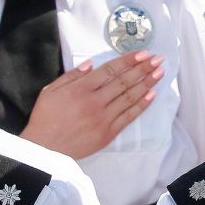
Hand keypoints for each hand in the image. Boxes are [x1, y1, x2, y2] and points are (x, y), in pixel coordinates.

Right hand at [20, 51, 164, 158]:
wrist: (44, 150)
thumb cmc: (45, 119)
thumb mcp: (50, 91)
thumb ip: (71, 76)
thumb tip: (91, 64)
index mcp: (80, 89)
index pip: (110, 70)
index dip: (128, 61)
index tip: (143, 54)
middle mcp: (95, 101)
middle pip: (124, 81)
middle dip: (143, 68)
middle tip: (158, 59)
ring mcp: (103, 118)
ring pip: (130, 97)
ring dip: (147, 83)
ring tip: (160, 72)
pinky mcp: (108, 133)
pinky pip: (129, 116)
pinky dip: (141, 105)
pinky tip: (152, 94)